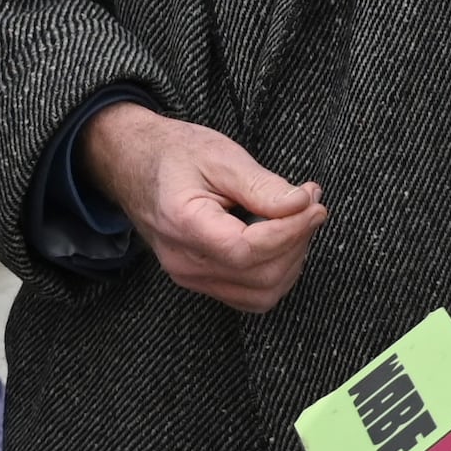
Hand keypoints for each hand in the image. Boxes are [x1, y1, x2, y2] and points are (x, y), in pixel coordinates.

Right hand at [81, 101, 327, 311]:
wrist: (136, 167)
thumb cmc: (176, 155)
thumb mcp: (220, 156)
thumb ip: (261, 185)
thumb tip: (302, 204)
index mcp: (184, 225)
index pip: (247, 250)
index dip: (290, 231)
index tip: (313, 204)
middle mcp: (185, 262)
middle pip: (260, 276)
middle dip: (298, 241)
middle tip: (311, 204)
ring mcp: (191, 277)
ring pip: (261, 294)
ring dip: (292, 260)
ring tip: (298, 220)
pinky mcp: (201, 282)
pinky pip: (250, 295)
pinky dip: (277, 273)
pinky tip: (282, 241)